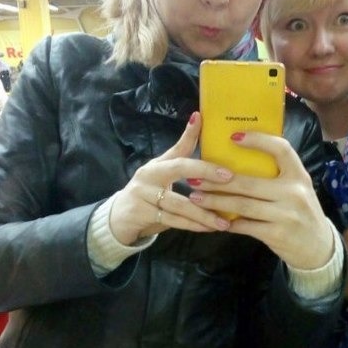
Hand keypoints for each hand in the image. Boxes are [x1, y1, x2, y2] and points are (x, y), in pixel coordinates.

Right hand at [109, 112, 233, 245]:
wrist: (118, 220)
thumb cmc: (148, 195)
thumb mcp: (162, 178)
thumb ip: (181, 164)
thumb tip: (208, 150)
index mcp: (157, 164)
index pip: (177, 146)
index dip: (189, 132)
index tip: (201, 118)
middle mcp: (149, 175)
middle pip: (179, 168)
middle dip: (206, 171)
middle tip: (229, 177)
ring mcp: (144, 194)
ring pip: (180, 203)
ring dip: (204, 212)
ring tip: (224, 220)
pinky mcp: (142, 214)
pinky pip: (172, 221)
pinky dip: (192, 225)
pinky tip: (208, 228)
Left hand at [188, 130, 333, 269]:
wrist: (319, 247)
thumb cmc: (301, 211)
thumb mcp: (297, 188)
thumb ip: (277, 175)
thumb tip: (237, 159)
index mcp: (299, 175)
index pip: (281, 149)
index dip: (258, 140)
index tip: (233, 136)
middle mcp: (294, 192)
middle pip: (249, 182)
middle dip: (217, 180)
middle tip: (195, 177)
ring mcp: (286, 214)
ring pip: (242, 204)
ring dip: (215, 201)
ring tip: (196, 197)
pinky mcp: (277, 234)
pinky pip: (245, 226)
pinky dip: (227, 222)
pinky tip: (213, 219)